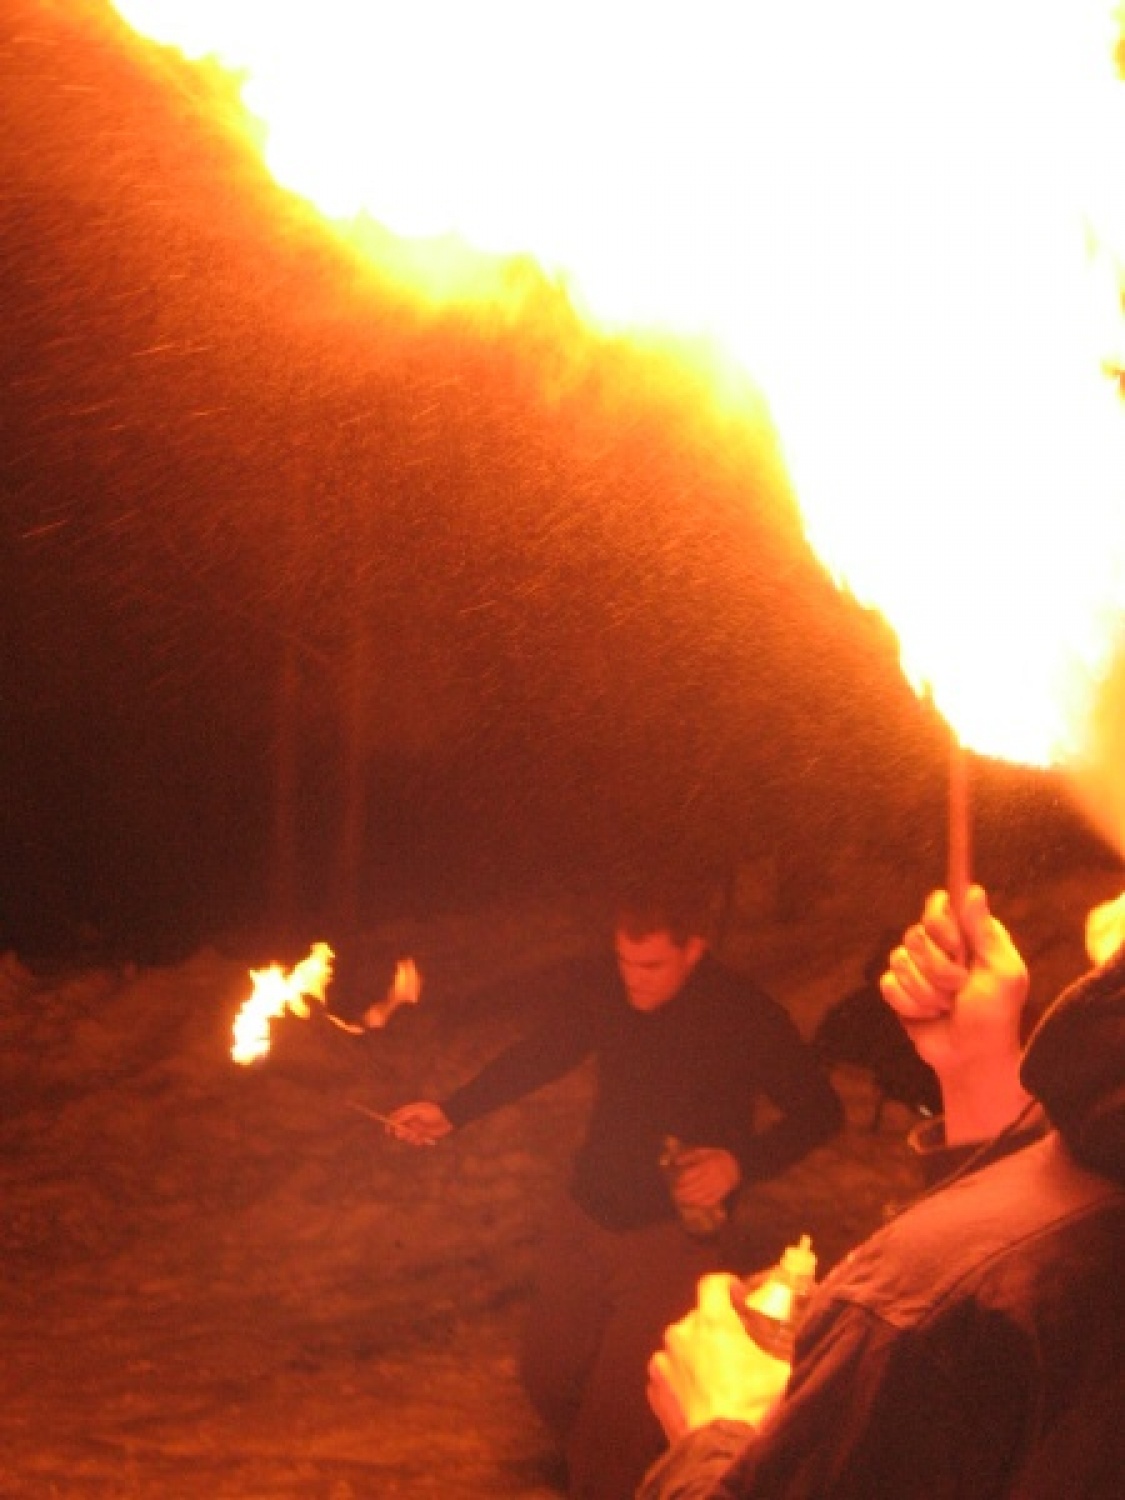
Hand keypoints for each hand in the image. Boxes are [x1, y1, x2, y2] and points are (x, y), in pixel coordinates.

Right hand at [384, 1101, 452, 1145]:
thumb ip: (405, 1115)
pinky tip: (423, 1138)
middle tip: (407, 1132)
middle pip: (399, 1130)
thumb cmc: (432, 1111)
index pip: (395, 1118)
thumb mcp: (417, 1110)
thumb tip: (394, 1122)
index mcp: (408, 1113)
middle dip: (401, 1133)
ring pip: (407, 1137)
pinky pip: (415, 1142)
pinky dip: (417, 1141)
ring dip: (410, 1137)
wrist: (447, 1118)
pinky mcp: (423, 1137)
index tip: (389, 1131)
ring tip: (418, 1134)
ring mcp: (416, 1130)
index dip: (390, 1124)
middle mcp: (411, 1122)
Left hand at [647, 1274, 789, 1441]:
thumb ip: (786, 1347)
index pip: (712, 1283)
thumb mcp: (783, 1371)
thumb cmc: (755, 1407)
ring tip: (717, 1375)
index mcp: (712, 1321)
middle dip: (715, 1327)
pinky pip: (668, 1374)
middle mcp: (681, 1334)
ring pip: (680, 1346)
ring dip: (695, 1354)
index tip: (738, 1296)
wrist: (723, 1453)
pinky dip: (681, 1379)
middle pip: (698, 1317)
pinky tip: (699, 1396)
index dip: (726, 1286)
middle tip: (736, 1345)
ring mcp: (663, 1362)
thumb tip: (804, 1335)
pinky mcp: (654, 1390)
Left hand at [667, 1146, 740, 1211]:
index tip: (676, 1184)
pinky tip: (693, 1203)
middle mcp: (715, 1174)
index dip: (683, 1180)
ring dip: (691, 1199)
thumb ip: (689, 1156)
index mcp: (709, 1162)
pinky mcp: (724, 1191)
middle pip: (697, 1186)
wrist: (734, 1163)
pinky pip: (712, 1200)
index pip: (693, 1174)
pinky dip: (701, 1203)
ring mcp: (720, 1184)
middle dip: (685, 1191)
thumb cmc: (713, 1157)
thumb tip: (676, 1161)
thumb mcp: (702, 1152)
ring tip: (682, 1200)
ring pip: (703, 1194)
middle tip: (676, 1194)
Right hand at [880, 885, 1031, 1141]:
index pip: (938, 904)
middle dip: (938, 969)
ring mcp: (917, 968)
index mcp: (968, 936)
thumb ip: (986, 931)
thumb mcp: (1002, 973)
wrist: (971, 1057)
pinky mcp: (900, 991)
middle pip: (916, 934)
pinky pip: (889, 984)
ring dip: (926, 991)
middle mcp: (940, 946)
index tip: (956, 946)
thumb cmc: (994, 1016)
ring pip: (900, 960)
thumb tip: (973, 890)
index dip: (940, 925)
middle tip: (960, 988)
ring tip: (947, 1006)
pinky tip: (929, 1014)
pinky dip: (910, 1004)